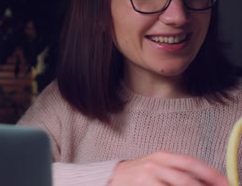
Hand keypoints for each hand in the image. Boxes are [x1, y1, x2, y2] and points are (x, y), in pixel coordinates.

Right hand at [108, 151, 228, 185]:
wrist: (114, 176)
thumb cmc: (140, 173)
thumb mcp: (159, 166)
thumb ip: (179, 171)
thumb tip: (205, 181)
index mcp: (163, 156)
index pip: (191, 162)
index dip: (209, 173)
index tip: (225, 182)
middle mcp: (155, 163)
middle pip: (185, 177)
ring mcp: (147, 175)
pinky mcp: (142, 185)